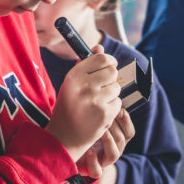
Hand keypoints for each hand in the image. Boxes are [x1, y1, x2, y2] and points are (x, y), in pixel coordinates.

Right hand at [47, 45, 121, 160]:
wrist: (64, 137)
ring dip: (111, 95)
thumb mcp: (71, 84)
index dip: (109, 61)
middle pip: (112, 71)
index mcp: (73, 76)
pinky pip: (118, 103)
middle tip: (102, 88)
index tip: (109, 66)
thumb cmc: (68, 108)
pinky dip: (112, 108)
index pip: (101, 58)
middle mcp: (84, 86)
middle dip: (111, 79)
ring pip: (116, 87)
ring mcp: (95, 100)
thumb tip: (100, 46)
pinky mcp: (105, 114)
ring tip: (98, 103)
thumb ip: (85, 65)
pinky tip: (100, 113)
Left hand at [76, 108, 133, 178]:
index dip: (126, 121)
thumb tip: (106, 95)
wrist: (72, 156)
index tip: (119, 109)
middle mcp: (113, 150)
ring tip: (100, 131)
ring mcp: (104, 161)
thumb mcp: (94, 123)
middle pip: (122, 139)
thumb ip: (102, 114)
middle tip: (106, 116)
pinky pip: (97, 170)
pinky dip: (94, 161)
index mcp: (117, 139)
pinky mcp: (93, 170)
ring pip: (114, 153)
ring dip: (108, 140)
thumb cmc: (84, 135)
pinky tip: (89, 151)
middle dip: (115, 127)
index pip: (129, 131)